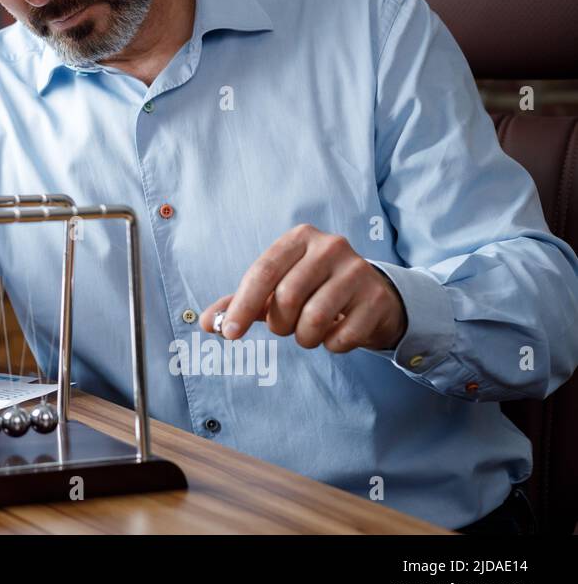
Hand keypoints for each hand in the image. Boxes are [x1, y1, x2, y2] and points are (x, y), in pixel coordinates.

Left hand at [199, 223, 407, 352]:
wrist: (374, 296)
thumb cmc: (314, 290)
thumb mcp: (276, 289)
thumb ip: (240, 303)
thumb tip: (207, 323)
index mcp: (300, 238)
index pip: (263, 271)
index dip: (242, 306)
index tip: (228, 334)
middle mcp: (331, 247)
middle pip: (287, 297)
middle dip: (279, 324)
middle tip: (286, 327)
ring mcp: (358, 271)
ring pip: (314, 319)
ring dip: (305, 337)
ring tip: (309, 331)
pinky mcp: (377, 299)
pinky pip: (342, 337)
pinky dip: (332, 345)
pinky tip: (337, 333)